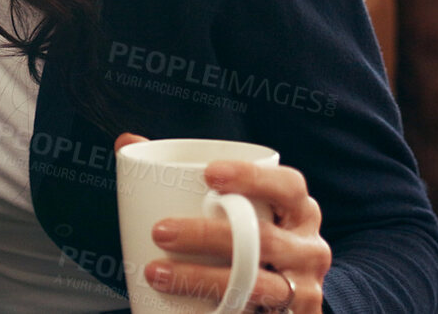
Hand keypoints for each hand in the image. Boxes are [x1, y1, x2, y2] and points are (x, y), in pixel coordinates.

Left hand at [116, 133, 331, 312]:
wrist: (279, 302)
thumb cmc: (248, 241)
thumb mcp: (234, 211)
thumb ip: (183, 178)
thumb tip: (127, 141)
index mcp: (299, 210)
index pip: (288, 185)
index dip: (252, 177)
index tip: (208, 175)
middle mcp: (310, 248)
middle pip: (265, 238)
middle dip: (208, 235)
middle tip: (160, 231)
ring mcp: (304, 288)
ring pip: (257, 284)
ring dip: (202, 279)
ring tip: (156, 273)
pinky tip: (188, 312)